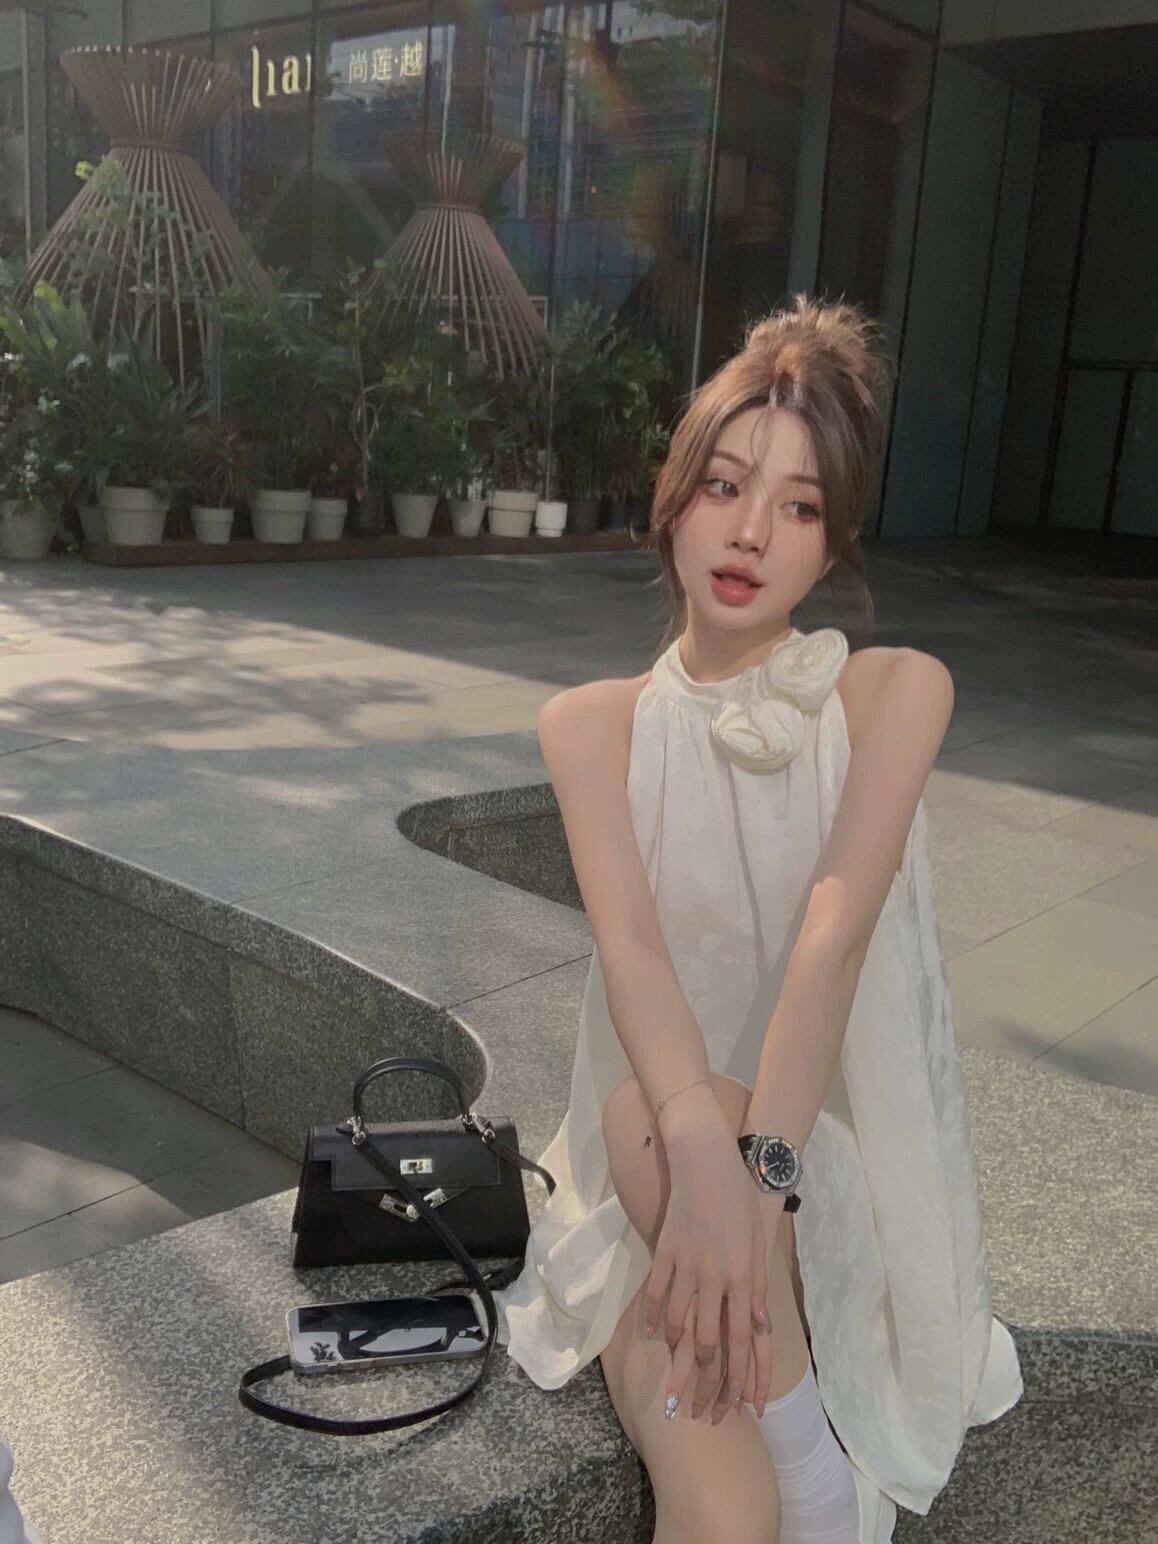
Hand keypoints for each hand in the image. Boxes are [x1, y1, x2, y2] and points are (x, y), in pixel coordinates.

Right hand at [643, 1096, 772, 1416]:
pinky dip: (653, 1317)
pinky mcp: (665, 1251)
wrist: (707, 1158)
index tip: (743, 1408)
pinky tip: (651, 1338)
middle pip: (710, 1342)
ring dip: (678, 1361)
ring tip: (674, 1390)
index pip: (745, 1340)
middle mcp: (716, 1277)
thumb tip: (756, 1326)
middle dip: (708, 1383)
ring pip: (680, 1325)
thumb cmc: (740, 1197)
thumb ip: (755, 1288)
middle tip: (701, 1412)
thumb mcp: (758, 1243)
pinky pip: (657, 1292)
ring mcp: (688, 1265)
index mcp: (745, 1276)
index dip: (744, 1377)